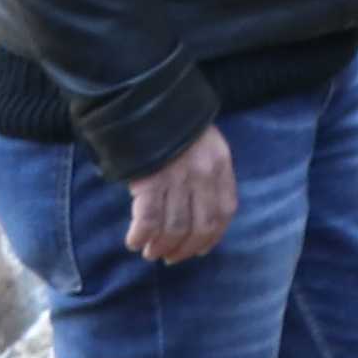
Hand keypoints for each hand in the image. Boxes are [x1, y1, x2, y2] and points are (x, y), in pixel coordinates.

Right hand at [124, 125, 239, 265]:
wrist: (149, 100)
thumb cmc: (176, 125)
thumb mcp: (206, 145)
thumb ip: (208, 173)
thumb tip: (197, 210)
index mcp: (220, 166)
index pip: (224, 212)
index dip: (211, 237)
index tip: (199, 250)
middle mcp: (203, 176)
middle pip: (200, 225)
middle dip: (184, 248)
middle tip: (169, 257)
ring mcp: (177, 178)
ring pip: (174, 227)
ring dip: (161, 246)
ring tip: (149, 252)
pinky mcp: (150, 180)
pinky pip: (148, 219)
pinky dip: (141, 235)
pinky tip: (133, 241)